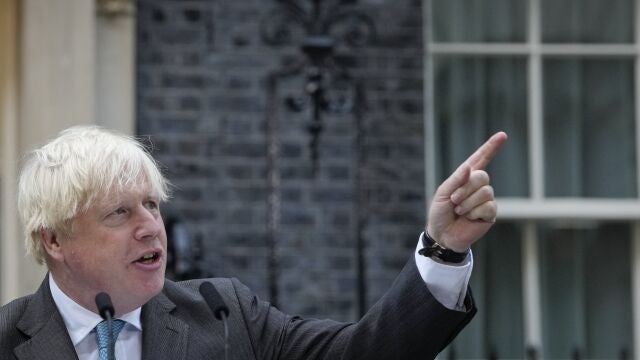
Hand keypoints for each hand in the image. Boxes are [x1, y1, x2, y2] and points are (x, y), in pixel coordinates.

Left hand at [426, 132, 507, 251]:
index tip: (503, 135)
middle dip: (466, 188)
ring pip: (485, 192)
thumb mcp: (442, 193)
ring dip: (468, 202)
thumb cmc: (440, 213)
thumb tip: (469, 167)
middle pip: (482, 176)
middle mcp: (478, 187)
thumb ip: (456, 179)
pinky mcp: (490, 214)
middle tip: (454, 200)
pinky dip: (475, 212)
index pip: (480, 159)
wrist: (442, 235)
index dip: (491, 147)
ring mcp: (485, 200)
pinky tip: (469, 218)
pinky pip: (488, 207)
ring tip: (459, 211)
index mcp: (466, 178)